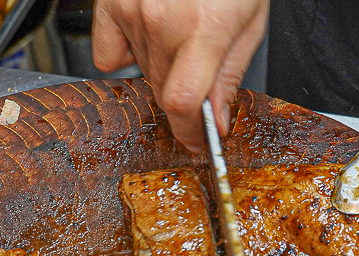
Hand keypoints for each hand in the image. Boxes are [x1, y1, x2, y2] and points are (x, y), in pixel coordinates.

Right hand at [92, 0, 268, 151]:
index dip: (190, 132)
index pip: (184, 104)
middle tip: (200, 68)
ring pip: (141, 74)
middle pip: (163, 92)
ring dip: (160, 69)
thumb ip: (229, 76)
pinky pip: (108, 56)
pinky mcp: (111, 4)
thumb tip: (216, 121)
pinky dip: (125, 52)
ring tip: (180, 32)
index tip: (198, 140)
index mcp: (205, 28)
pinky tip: (147, 33)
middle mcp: (163, 21)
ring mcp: (132, 12)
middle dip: (184, 93)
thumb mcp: (249, 23)